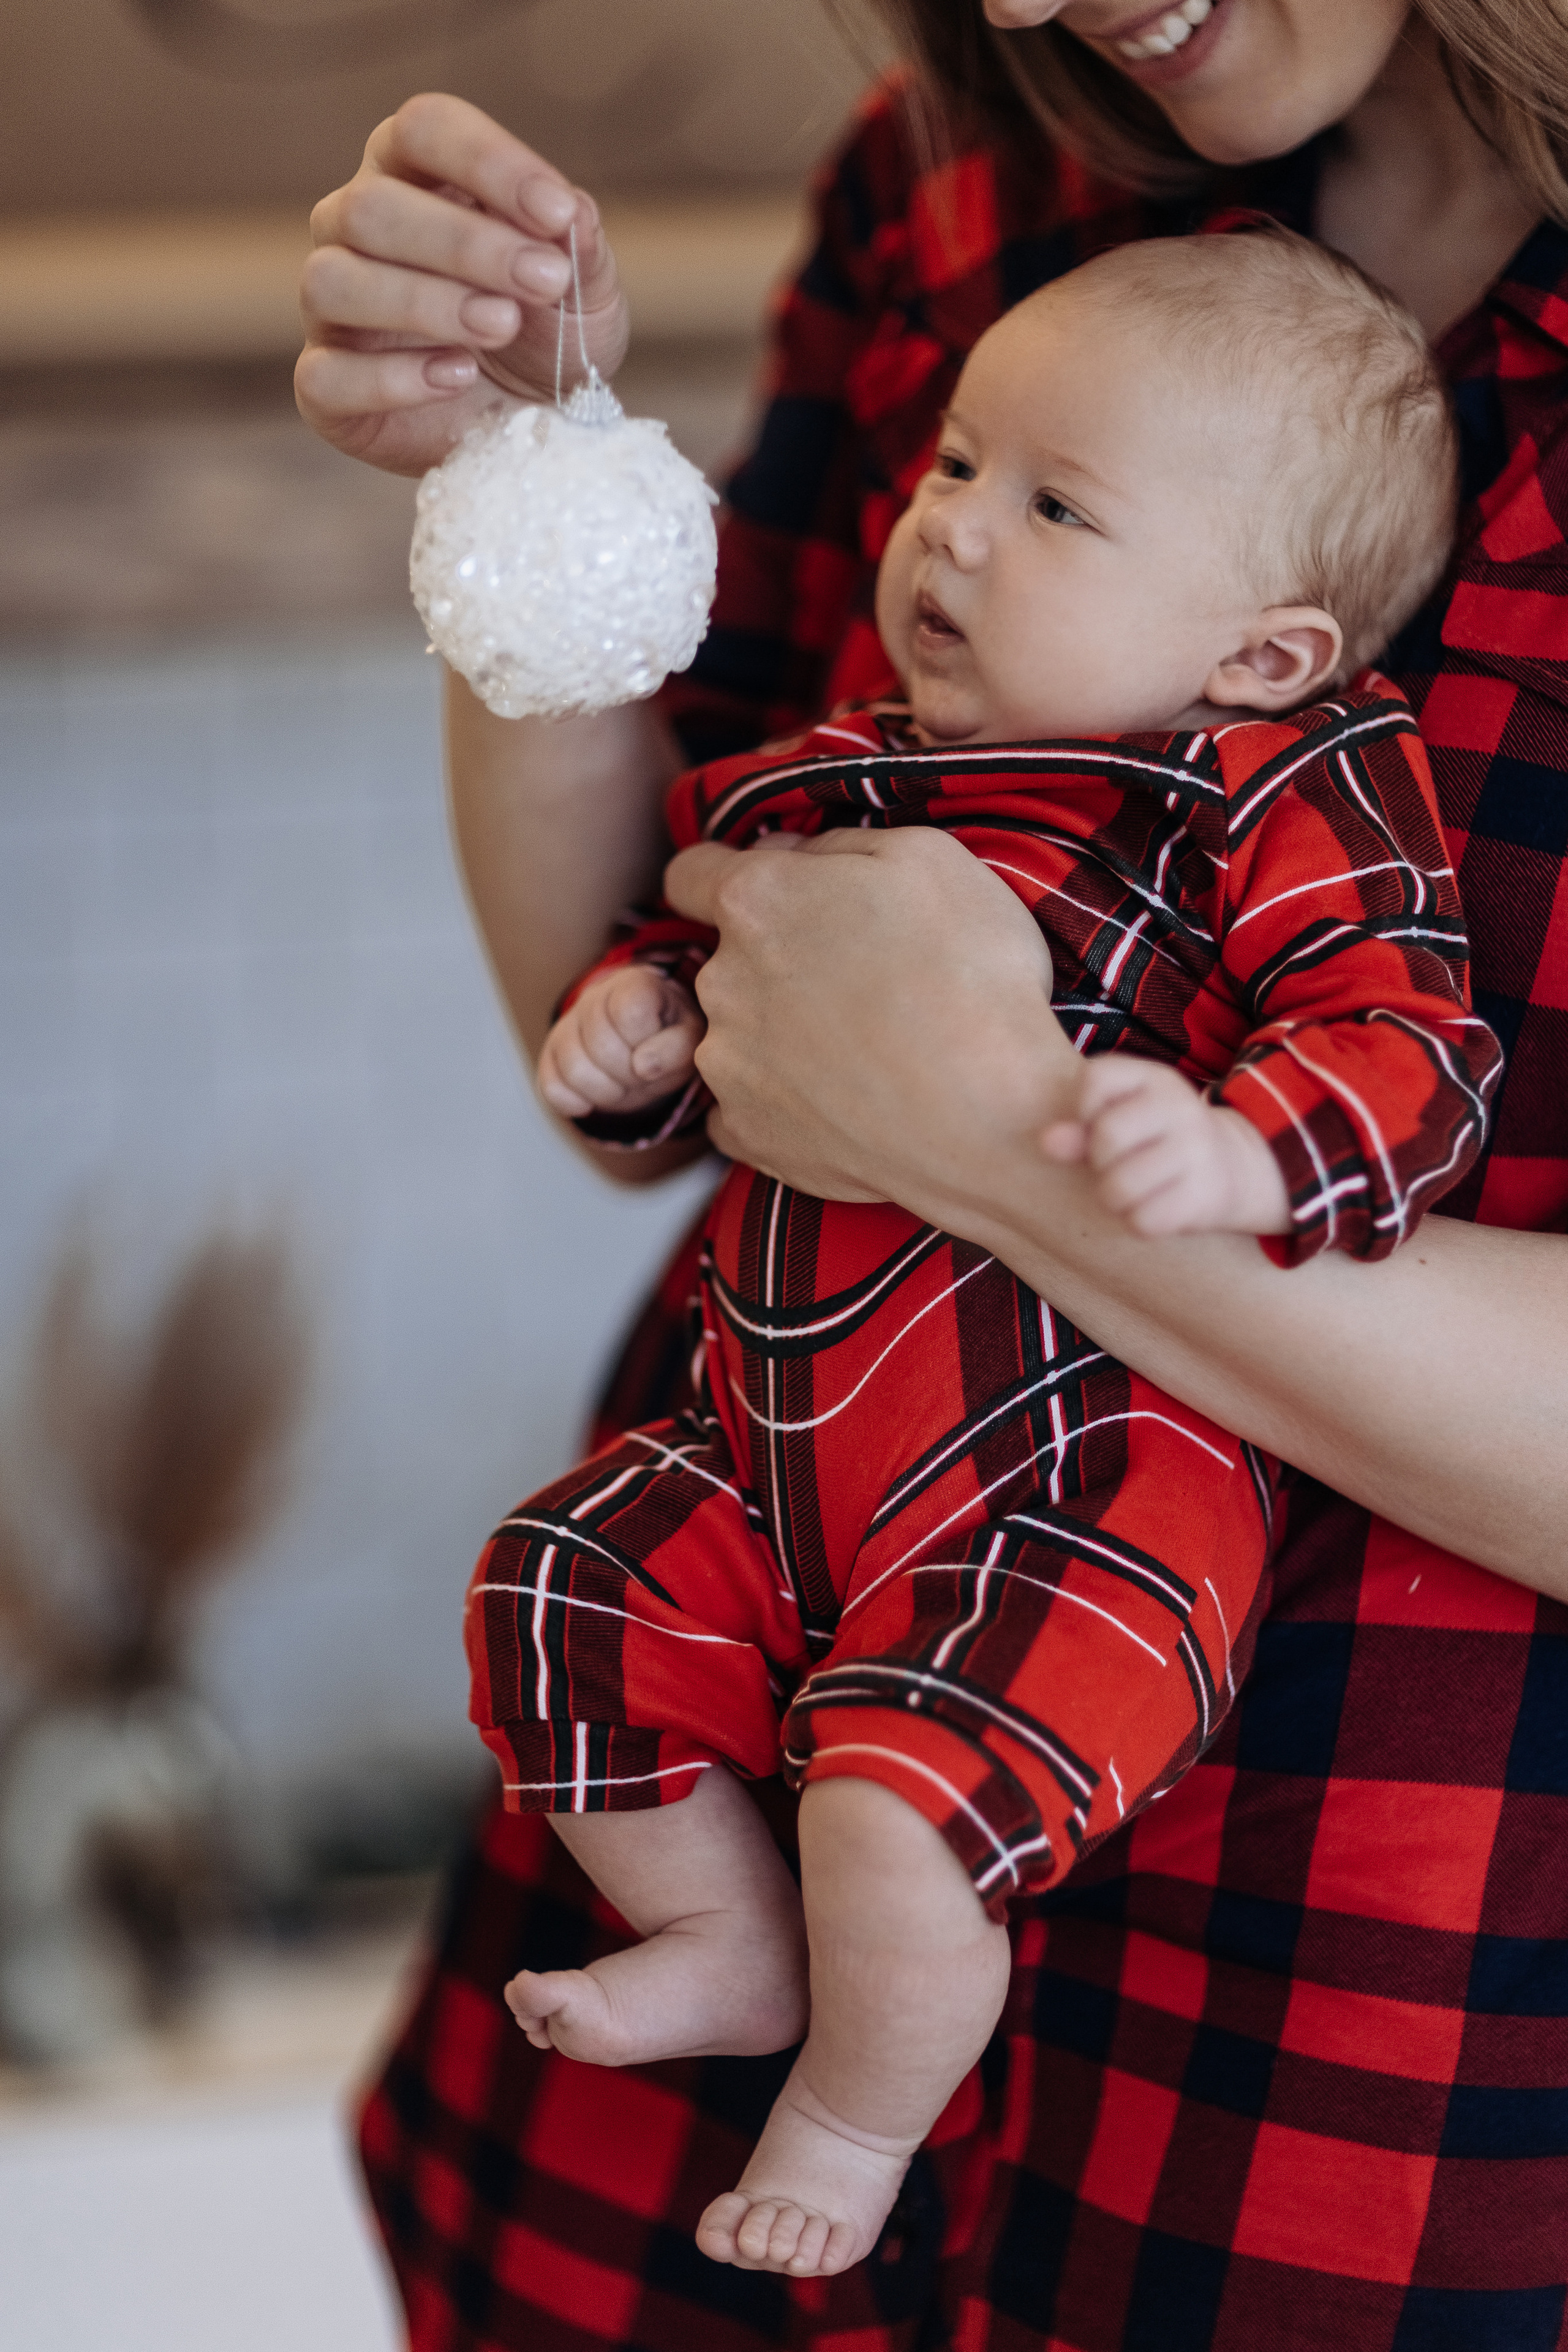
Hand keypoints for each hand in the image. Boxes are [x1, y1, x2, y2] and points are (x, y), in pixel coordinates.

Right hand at [296, 93, 629, 476]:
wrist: (534, 430)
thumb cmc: (548, 339)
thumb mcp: (583, 291)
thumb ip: (578, 247)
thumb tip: (572, 215)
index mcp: (413, 175)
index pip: (423, 129)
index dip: (487, 162)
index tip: (557, 214)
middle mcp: (355, 229)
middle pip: (372, 206)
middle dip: (465, 243)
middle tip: (543, 281)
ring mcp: (331, 310)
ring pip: (334, 281)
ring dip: (425, 303)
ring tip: (502, 326)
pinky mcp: (325, 389)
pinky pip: (326, 376)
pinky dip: (394, 380)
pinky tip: (458, 377)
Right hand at [538, 967, 705, 1119]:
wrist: (644, 1039)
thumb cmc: (669, 1035)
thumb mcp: (689, 1039)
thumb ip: (677, 1048)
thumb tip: (643, 1067)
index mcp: (634, 984)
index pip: (628, 1012)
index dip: (646, 1043)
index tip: (658, 1050)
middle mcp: (594, 996)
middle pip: (601, 1046)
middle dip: (629, 1074)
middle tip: (642, 1075)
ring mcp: (567, 1024)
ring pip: (574, 1069)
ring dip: (606, 1092)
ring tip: (623, 1085)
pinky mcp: (550, 1053)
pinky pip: (551, 1088)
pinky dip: (576, 1103)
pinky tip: (596, 1098)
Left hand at [663, 830, 1075, 1207]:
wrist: (993, 1120)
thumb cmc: (971, 978)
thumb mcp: (928, 859)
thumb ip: (840, 844)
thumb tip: (791, 854)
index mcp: (757, 901)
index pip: (692, 874)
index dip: (724, 877)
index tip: (768, 898)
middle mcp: (722, 981)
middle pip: (728, 960)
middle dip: (777, 963)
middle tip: (860, 984)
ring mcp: (728, 1065)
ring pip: (739, 1036)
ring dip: (782, 1037)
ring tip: (864, 1054)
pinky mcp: (747, 1133)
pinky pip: (746, 1109)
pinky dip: (783, 1106)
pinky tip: (841, 1105)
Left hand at [1041, 1055, 1289, 1237]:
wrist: (1232, 1166)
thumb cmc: (1156, 1141)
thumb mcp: (1122, 1121)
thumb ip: (1081, 1129)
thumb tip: (1047, 1142)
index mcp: (1154, 1077)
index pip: (1095, 1077)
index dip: (1083, 1109)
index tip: (1098, 1124)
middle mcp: (1179, 1106)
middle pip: (1107, 1136)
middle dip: (1098, 1161)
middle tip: (1115, 1165)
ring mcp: (1196, 1149)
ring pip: (1120, 1186)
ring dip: (1113, 1198)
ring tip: (1128, 1191)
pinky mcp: (1203, 1194)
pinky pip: (1143, 1220)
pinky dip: (1138, 1221)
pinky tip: (1153, 1207)